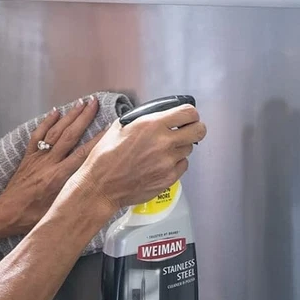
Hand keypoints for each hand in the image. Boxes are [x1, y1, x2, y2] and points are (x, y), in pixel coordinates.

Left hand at [0, 98, 103, 235]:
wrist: (6, 214)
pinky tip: (54, 112)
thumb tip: (95, 187)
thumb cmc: (31, 216)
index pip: (83, 154)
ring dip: (69, 116)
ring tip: (80, 103)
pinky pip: (38, 135)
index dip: (98, 139)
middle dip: (84, 117)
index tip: (109, 128)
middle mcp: (49, 163)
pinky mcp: (28, 157)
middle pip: (70, 135)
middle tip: (94, 103)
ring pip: (56, 132)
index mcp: (59, 177)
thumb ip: (76, 194)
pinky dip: (46, 122)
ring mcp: (38, 158)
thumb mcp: (59, 208)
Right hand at [73, 103, 206, 211]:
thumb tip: (159, 115)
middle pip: (199, 130)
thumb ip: (144, 119)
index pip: (189, 113)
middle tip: (185, 131)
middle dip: (194, 129)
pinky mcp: (169, 178)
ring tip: (163, 151)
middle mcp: (164, 142)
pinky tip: (161, 163)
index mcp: (152, 125)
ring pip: (189, 149)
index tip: (187, 117)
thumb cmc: (106, 157)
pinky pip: (183, 165)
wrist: (101, 186)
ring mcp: (168, 162)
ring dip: (180, 147)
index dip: (190, 114)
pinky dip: (175, 163)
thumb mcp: (120, 126)